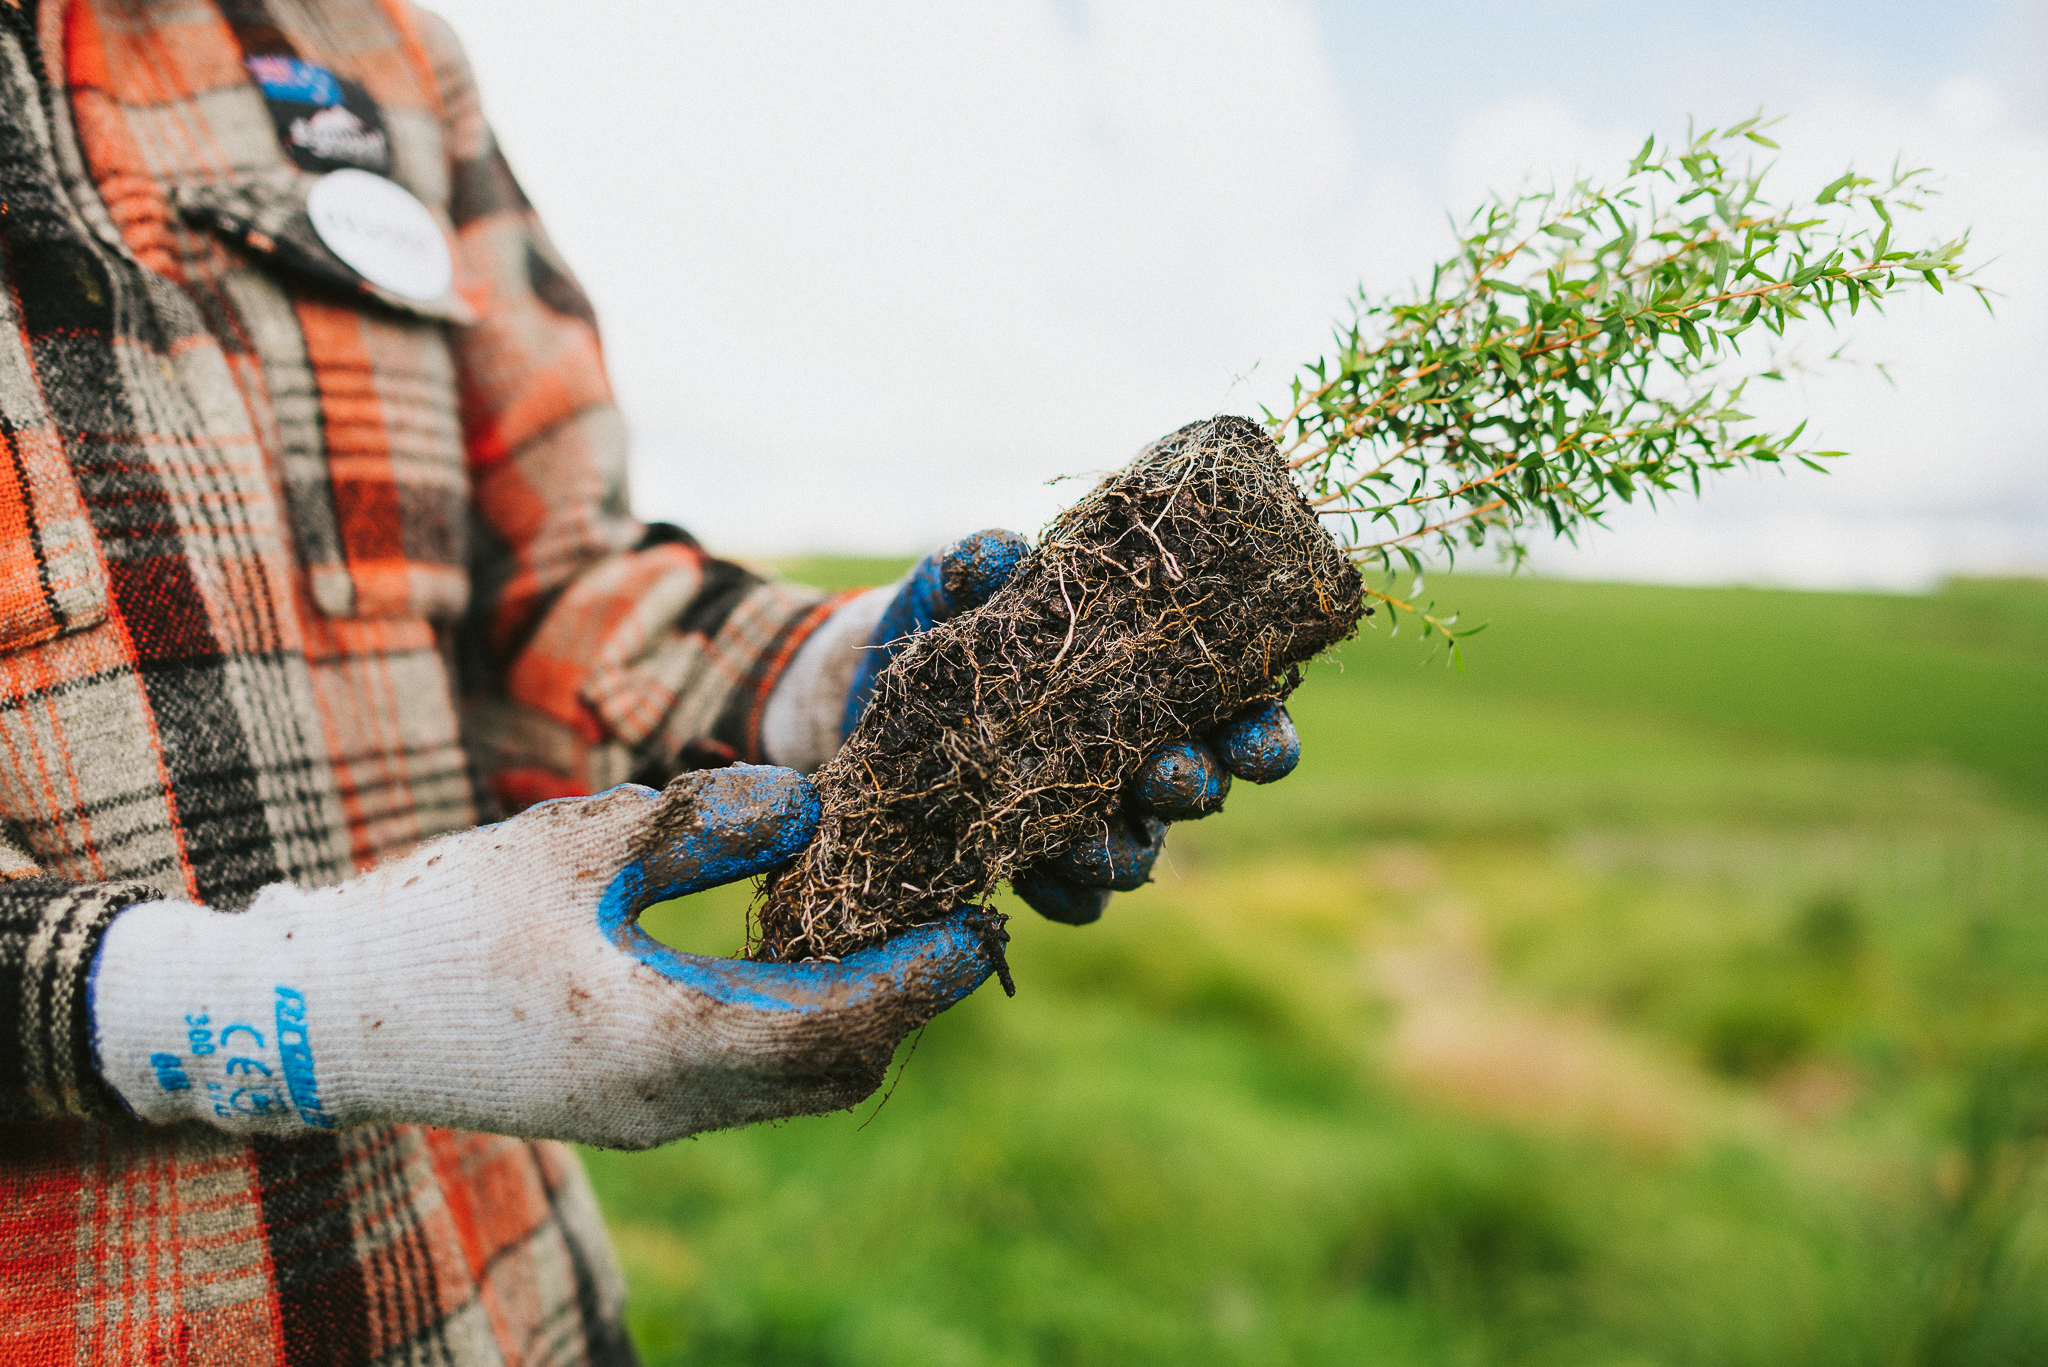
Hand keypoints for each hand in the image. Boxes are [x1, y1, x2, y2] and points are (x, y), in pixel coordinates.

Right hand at [88, 767, 997, 1147]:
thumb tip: (808, 796)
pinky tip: (807, 952)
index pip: (831, 1025)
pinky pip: (754, 1082)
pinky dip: (802, 1025)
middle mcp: (667, 1102)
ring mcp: (650, 1119)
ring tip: (895, 924)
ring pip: (800, 1085)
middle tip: (948, 909)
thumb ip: (699, 824)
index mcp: (654, 1041)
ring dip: (858, 1015)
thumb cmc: (438, 923)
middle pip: (835, 1069)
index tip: (976, 919)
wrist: (328, 1020)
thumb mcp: (571, 845)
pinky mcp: (633, 1110)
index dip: (914, 976)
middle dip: (904, 998)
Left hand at [844, 532, 1304, 926]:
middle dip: (1190, 784)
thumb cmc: (956, 624)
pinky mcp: (1043, 870)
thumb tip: (1002, 553)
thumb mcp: (962, 584)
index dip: (1260, 729)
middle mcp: (1142, 759)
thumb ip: (982, 564)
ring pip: (1138, 851)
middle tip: (1165, 774)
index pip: (1239, 713)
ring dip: (1123, 847)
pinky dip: (1062, 892)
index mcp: (1160, 686)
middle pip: (1195, 787)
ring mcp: (1097, 820)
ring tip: (1088, 834)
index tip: (1253, 730)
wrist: (883, 693)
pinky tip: (1035, 875)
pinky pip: (1074, 901)